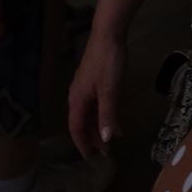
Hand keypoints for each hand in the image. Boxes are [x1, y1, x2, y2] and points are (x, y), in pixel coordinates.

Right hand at [67, 32, 125, 158]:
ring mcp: (86, 87)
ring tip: (111, 139)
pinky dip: (104, 113)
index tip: (90, 157)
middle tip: (105, 152)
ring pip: (90, 113)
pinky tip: (115, 118)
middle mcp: (77, 96)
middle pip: (83, 122)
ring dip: (99, 126)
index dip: (82, 143)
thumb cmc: (107, 63)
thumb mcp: (110, 90)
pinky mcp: (94, 80)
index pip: (76, 128)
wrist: (109, 34)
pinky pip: (97, 103)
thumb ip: (107, 115)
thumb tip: (104, 139)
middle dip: (93, 137)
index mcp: (77, 100)